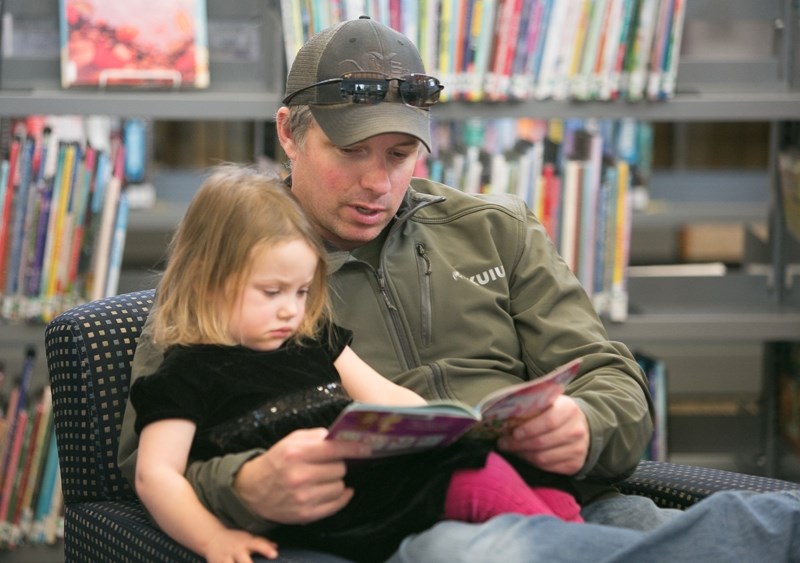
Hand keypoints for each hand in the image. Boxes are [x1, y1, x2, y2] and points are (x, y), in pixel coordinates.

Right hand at [204, 527, 277, 562]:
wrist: (212, 539)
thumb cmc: (235, 539)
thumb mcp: (247, 538)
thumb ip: (262, 543)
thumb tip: (276, 547)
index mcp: (245, 542)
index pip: (257, 544)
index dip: (266, 549)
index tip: (275, 555)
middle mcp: (235, 550)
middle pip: (244, 561)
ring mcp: (225, 559)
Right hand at [233, 427, 370, 523]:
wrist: (252, 490)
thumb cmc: (276, 461)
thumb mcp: (291, 441)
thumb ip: (316, 435)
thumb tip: (340, 436)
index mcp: (296, 454)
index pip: (334, 449)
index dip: (354, 448)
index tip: (367, 448)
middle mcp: (299, 476)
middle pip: (340, 469)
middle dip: (338, 465)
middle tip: (329, 464)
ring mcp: (303, 497)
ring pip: (340, 486)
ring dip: (336, 481)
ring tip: (323, 478)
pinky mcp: (306, 514)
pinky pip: (336, 504)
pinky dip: (340, 496)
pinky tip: (335, 490)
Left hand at [497, 395, 589, 474]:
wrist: (582, 427)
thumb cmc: (557, 413)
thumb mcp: (550, 403)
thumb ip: (533, 406)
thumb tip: (505, 416)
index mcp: (569, 410)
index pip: (548, 421)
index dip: (529, 429)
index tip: (513, 433)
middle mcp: (576, 430)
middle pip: (542, 442)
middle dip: (518, 444)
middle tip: (503, 443)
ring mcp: (577, 449)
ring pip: (543, 458)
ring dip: (522, 455)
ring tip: (511, 449)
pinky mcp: (574, 465)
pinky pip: (548, 468)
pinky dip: (532, 463)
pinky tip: (524, 456)